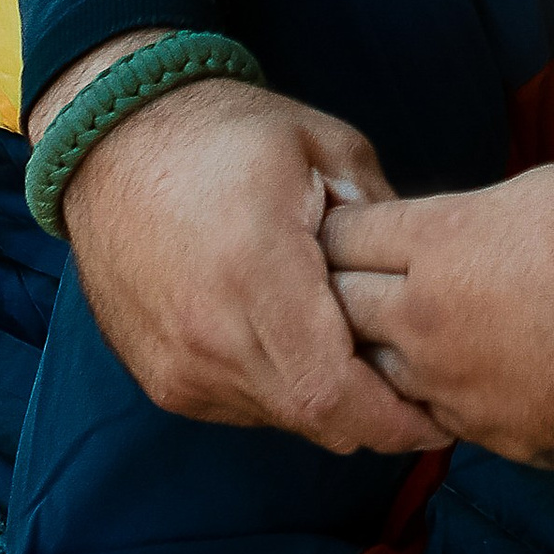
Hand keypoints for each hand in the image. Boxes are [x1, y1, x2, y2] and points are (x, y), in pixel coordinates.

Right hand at [57, 70, 448, 455]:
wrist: (117, 144)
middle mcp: (211, 333)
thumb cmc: (228, 134)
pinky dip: (281, 389)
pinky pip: (241, 406)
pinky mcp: (161, 378)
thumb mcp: (324, 147)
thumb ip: (382, 217)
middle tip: (418, 395)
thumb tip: (424, 279)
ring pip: (280, 417)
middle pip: (312, 417)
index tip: (436, 418)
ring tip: (358, 353)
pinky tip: (298, 341)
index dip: (390, 419)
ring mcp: (179, 365)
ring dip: (326, 400)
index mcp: (257, 269)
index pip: (331, 389)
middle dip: (372, 418)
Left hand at [323, 159, 553, 467]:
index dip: (339, 231)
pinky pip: (440, 418)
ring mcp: (457, 389)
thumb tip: (465, 232)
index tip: (345, 229)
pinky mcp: (493, 437)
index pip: (345, 238)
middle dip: (340, 295)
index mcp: (441, 241)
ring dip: (384, 356)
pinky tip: (468, 379)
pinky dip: (440, 398)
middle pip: (342, 312)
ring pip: (380, 377)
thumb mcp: (543, 187)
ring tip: (411, 336)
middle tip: (355, 284)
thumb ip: (480, 217)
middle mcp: (428, 321)